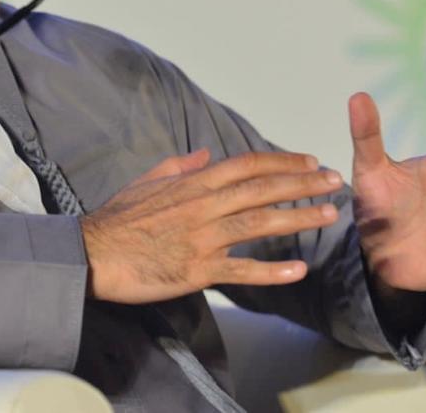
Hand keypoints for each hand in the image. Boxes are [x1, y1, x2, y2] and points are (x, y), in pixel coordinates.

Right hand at [80, 149, 342, 303]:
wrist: (91, 255)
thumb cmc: (116, 220)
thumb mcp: (146, 182)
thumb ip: (179, 166)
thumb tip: (204, 153)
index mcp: (191, 183)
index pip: (245, 165)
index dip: (280, 161)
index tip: (308, 160)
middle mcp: (202, 206)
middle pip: (261, 189)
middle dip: (301, 183)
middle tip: (333, 180)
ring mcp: (201, 239)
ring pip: (258, 224)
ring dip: (297, 217)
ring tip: (327, 214)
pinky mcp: (197, 271)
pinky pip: (241, 271)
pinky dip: (271, 271)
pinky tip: (298, 269)